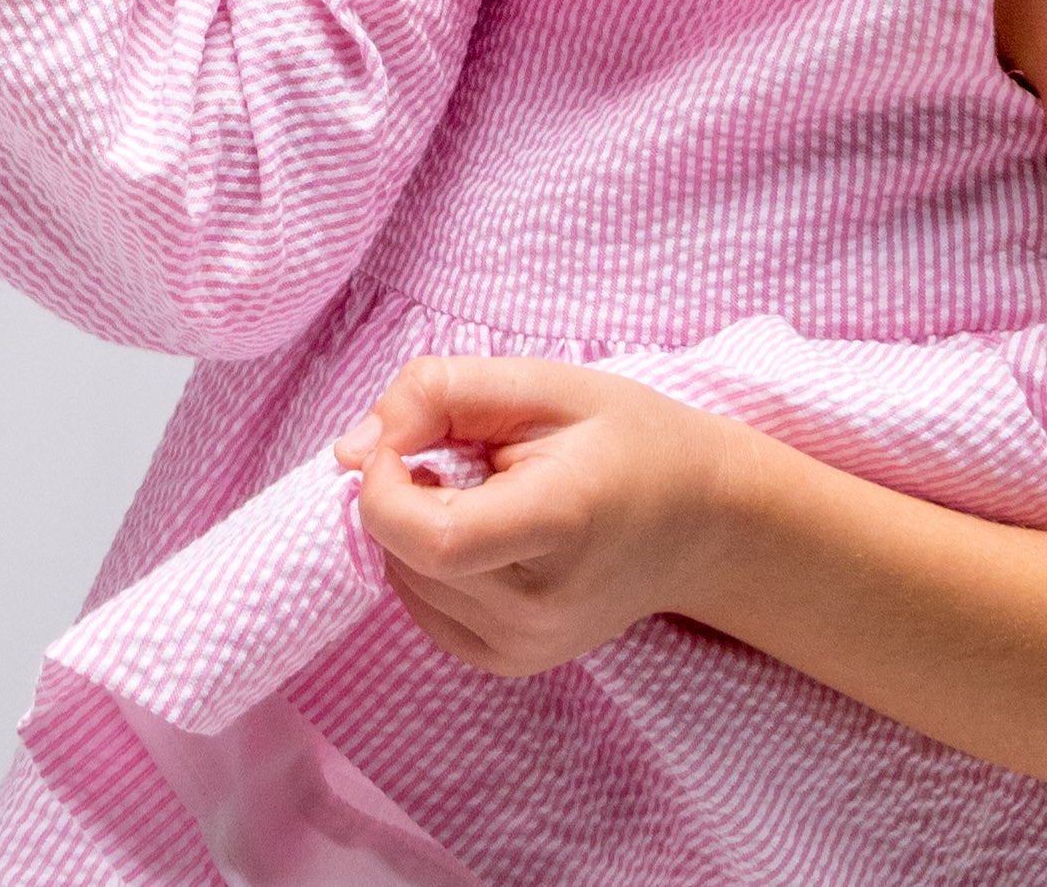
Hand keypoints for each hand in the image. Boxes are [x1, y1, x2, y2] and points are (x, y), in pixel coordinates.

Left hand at [331, 354, 755, 677]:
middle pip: (406, 553)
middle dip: (402, 492)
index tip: (408, 441)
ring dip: (413, 525)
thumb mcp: (542, 382)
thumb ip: (437, 394)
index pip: (430, 538)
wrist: (699, 524)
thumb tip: (348, 452)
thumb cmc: (625, 439)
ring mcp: (524, 648)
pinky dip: (427, 560)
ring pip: (403, 580)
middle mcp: (538, 608)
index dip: (386, 485)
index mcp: (558, 526)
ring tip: (486, 493)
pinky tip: (482, 531)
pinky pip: (421, 607)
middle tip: (465, 456)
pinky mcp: (509, 663)